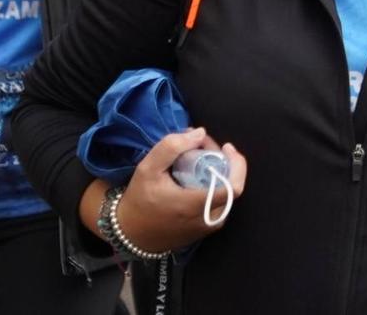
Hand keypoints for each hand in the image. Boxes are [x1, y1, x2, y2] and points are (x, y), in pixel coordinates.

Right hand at [101, 127, 246, 254]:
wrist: (129, 234)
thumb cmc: (139, 200)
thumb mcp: (148, 169)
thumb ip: (172, 147)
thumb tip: (200, 133)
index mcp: (197, 207)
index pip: (235, 187)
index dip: (237, 164)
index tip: (226, 147)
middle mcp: (208, 220)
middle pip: (230, 185)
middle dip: (221, 161)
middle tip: (202, 146)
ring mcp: (207, 227)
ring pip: (225, 194)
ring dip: (217, 172)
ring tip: (198, 158)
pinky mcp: (204, 231)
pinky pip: (217, 203)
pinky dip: (212, 186)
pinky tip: (196, 176)